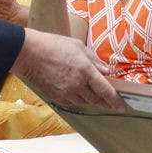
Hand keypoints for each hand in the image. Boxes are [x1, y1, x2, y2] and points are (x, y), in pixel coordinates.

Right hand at [10, 28, 124, 110]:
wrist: (28, 54)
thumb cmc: (53, 45)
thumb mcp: (78, 46)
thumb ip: (94, 60)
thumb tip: (106, 72)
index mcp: (85, 70)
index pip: (105, 91)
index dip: (116, 101)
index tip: (123, 107)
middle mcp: (77, 85)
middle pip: (97, 100)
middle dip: (107, 103)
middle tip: (114, 104)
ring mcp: (66, 93)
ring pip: (85, 103)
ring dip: (93, 101)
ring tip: (98, 99)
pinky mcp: (56, 97)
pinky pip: (73, 102)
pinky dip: (80, 100)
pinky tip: (81, 95)